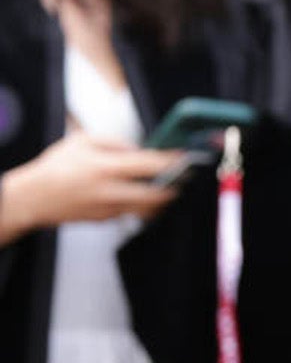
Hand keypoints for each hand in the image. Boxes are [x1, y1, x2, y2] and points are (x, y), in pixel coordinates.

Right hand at [0, 130, 183, 242]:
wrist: (32, 198)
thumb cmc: (55, 168)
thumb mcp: (82, 142)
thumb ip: (114, 143)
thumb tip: (139, 149)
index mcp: (104, 167)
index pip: (148, 165)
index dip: (171, 162)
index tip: (185, 158)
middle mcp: (109, 191)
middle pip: (155, 195)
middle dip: (174, 187)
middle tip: (184, 179)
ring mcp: (107, 209)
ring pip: (146, 208)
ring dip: (161, 199)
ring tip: (167, 188)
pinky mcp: (104, 220)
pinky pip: (130, 212)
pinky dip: (139, 205)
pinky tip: (138, 195)